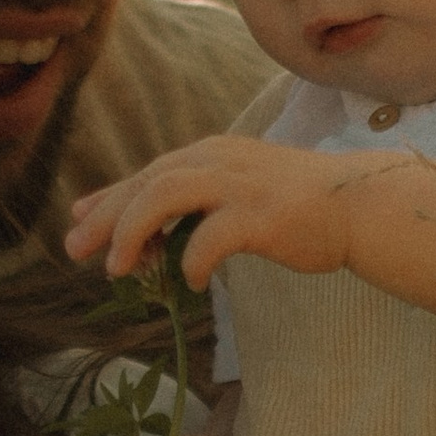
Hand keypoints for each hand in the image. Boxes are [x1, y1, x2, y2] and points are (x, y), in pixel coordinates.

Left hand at [67, 141, 398, 295]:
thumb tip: (138, 225)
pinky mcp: (262, 214)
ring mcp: (240, 184)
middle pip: (146, 182)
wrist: (358, 205)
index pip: (147, 173)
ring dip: (134, 231)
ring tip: (122, 269)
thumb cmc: (294, 207)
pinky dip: (192, 259)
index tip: (78, 225)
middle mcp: (219, 160)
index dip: (108, 200)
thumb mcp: (233, 193)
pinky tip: (192, 281)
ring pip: (166, 195)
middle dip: (106, 218)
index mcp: (209, 154)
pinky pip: (211, 236)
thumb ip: (189, 203)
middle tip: (77, 251)